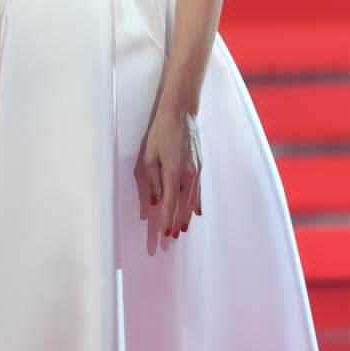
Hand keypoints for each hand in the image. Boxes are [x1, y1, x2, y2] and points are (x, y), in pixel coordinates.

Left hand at [135, 108, 201, 237]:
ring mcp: (196, 171)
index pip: (170, 203)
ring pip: (192, 199)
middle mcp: (187, 175)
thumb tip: (156, 200)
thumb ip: (153, 181)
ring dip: (187, 215)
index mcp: (173, 172)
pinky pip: (199, 190)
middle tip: (174, 236)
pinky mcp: (200, 166)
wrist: (181, 113)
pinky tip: (197, 211)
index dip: (168, 220)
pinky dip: (197, 202)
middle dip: (178, 222)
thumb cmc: (162, 131)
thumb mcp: (150, 156)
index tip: (166, 233)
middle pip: (183, 205)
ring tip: (184, 228)